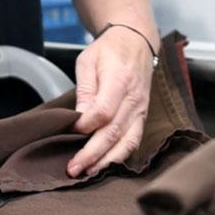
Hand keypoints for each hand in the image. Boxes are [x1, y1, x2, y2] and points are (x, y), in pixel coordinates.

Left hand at [66, 26, 155, 177]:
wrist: (136, 42)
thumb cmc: (108, 50)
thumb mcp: (88, 61)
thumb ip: (84, 90)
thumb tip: (79, 119)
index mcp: (119, 80)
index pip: (104, 111)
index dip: (86, 126)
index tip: (71, 130)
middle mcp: (134, 99)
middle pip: (113, 133)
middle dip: (92, 154)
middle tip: (73, 168)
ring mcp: (141, 110)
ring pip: (126, 142)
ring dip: (106, 161)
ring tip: (87, 173)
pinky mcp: (143, 117)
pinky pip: (134, 141)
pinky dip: (120, 156)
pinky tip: (105, 165)